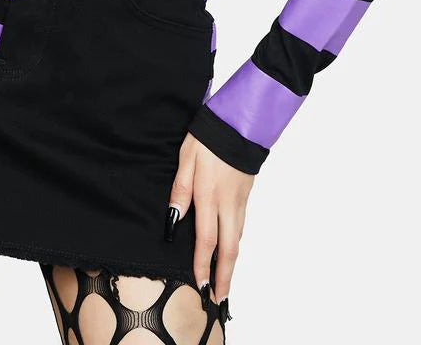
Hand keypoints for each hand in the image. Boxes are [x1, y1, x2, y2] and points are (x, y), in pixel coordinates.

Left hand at [168, 131, 254, 304]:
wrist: (240, 123)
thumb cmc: (208, 137)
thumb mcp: (187, 157)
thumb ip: (180, 188)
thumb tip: (174, 218)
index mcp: (209, 195)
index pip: (206, 240)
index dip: (203, 266)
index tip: (200, 286)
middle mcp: (227, 203)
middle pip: (229, 248)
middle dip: (224, 276)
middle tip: (220, 298)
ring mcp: (239, 200)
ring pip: (237, 238)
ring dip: (231, 263)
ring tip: (225, 281)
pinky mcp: (245, 195)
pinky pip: (241, 226)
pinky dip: (236, 244)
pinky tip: (231, 250)